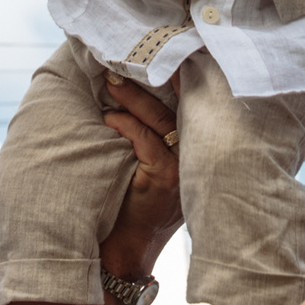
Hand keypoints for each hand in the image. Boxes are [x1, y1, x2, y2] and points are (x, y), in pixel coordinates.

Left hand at [96, 75, 180, 280]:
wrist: (127, 250)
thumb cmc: (131, 205)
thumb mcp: (149, 168)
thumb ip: (151, 138)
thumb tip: (127, 97)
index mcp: (194, 151)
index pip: (188, 107)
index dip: (173, 80)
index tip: (153, 55)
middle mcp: (195, 157)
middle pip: (174, 108)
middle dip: (146, 83)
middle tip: (119, 64)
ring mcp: (182, 168)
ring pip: (159, 121)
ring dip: (132, 99)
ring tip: (110, 82)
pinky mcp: (165, 178)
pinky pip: (145, 141)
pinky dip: (126, 126)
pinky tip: (109, 120)